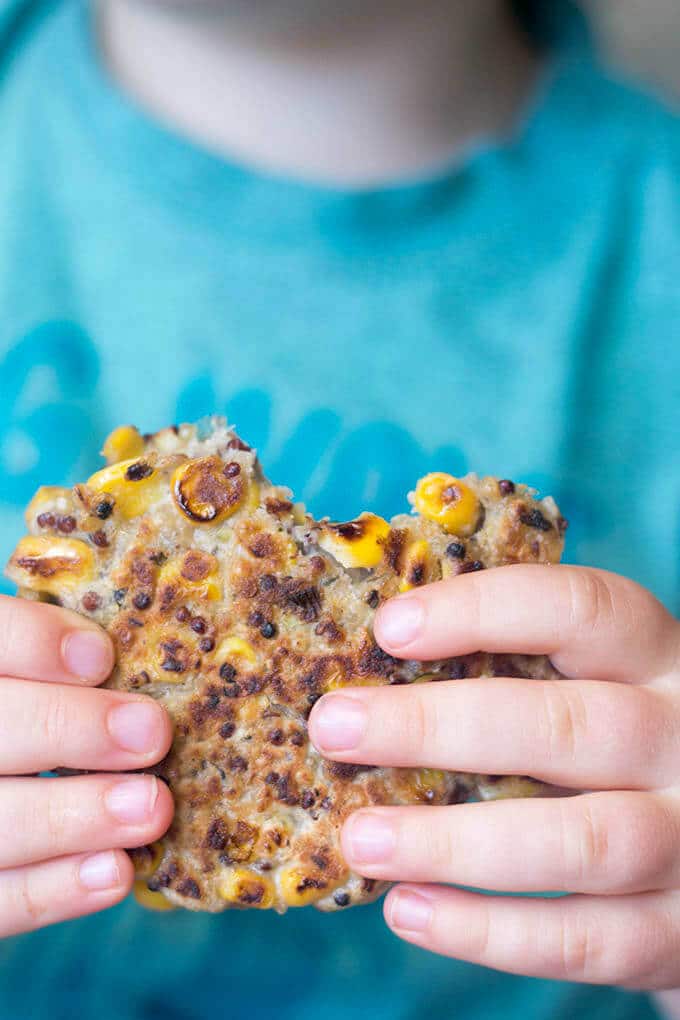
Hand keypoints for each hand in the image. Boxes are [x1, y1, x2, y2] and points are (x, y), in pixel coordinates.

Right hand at [0, 595, 172, 935]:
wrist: (14, 782)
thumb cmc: (46, 714)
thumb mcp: (49, 678)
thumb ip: (68, 663)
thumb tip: (132, 658)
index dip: (36, 644)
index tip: (102, 657)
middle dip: (69, 729)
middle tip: (152, 734)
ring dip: (76, 815)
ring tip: (151, 808)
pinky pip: (0, 899)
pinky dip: (58, 888)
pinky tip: (116, 871)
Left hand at [309, 565, 679, 989]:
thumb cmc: (618, 751)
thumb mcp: (596, 690)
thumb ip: (521, 677)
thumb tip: (370, 684)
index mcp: (657, 659)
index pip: (582, 610)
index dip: (484, 611)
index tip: (389, 629)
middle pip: (565, 726)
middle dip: (436, 727)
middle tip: (334, 728)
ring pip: (578, 841)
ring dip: (454, 841)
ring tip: (361, 838)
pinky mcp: (678, 932)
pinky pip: (586, 939)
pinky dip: (490, 930)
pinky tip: (409, 909)